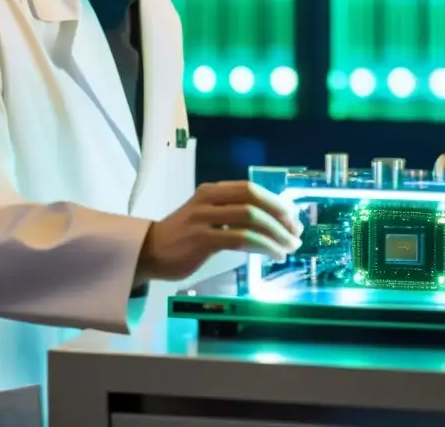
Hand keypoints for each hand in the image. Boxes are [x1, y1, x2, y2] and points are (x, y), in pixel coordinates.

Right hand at [137, 181, 303, 281]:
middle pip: (254, 200)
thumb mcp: (207, 216)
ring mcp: (204, 218)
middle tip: (296, 233)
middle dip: (280, 216)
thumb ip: (232, 214)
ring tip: (289, 247)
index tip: (293, 217)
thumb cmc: (183, 238)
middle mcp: (209, 199)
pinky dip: (263, 246)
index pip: (251, 189)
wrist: (148, 252)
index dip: (276, 202)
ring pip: (250, 218)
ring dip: (276, 234)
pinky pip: (240, 239)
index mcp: (212, 191)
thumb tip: (271, 222)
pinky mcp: (201, 239)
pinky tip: (273, 255)